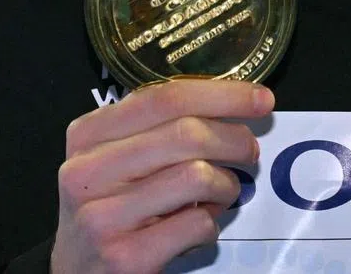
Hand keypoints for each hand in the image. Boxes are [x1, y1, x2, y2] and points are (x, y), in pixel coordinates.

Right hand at [50, 78, 272, 273]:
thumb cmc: (112, 204)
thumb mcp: (120, 156)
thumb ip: (163, 124)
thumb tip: (238, 100)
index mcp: (89, 134)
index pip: (166, 97)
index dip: (222, 94)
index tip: (262, 99)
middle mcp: (88, 172)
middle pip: (186, 133)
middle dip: (234, 138)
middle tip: (250, 150)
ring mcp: (101, 218)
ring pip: (196, 176)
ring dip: (226, 184)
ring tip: (223, 192)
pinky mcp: (123, 259)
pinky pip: (196, 223)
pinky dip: (212, 222)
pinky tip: (202, 223)